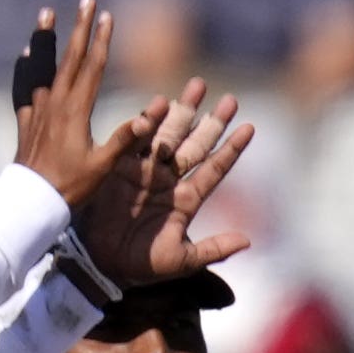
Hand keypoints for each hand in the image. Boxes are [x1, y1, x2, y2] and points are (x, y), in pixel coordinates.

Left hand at [10, 0, 149, 214]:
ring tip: (47, 13)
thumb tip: (146, 119)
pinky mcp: (27, 119)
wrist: (32, 200)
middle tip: (85, 0)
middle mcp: (55, 102)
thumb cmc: (72, 186)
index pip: (92, 66)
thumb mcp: (102, 166)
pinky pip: (25, 85)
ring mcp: (38, 108)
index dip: (101, 40)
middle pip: (70, 57)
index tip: (107, 16)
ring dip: (48, 38)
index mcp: (75, 110)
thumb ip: (123, 140)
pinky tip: (26, 54)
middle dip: (79, 26)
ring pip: (44, 65)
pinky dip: (27, 67)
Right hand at [70, 79, 254, 291]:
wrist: (103, 264)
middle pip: (196, 144)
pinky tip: (158, 103)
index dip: (232, 149)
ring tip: (198, 86)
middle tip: (230, 99)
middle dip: (212, 121)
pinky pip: (135, 140)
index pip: (215, 169)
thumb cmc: (144, 266)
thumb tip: (247, 241)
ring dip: (182, 111)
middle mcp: (169, 180)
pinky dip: (146, 122)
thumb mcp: (183, 260)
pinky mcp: (119, 167)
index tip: (250, 128)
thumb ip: (213, 249)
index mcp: (188, 199)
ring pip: (168, 135)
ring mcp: (145, 171)